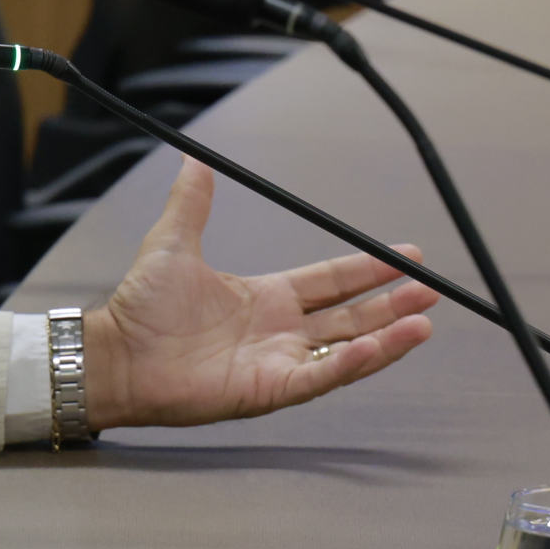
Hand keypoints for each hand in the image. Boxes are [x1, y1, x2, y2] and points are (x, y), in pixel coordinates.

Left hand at [81, 158, 437, 430]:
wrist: (117, 353)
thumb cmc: (140, 307)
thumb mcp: (173, 243)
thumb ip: (191, 203)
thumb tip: (192, 159)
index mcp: (265, 297)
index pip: (330, 281)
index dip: (368, 268)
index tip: (406, 255)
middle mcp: (279, 331)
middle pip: (350, 315)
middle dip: (392, 303)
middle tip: (432, 289)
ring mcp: (278, 362)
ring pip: (347, 348)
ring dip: (387, 336)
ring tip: (424, 321)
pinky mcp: (270, 389)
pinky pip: (321, 377)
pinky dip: (353, 363)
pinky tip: (381, 345)